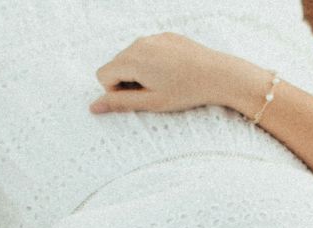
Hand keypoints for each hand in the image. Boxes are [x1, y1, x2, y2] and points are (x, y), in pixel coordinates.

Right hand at [90, 33, 262, 115]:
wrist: (219, 74)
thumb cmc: (186, 91)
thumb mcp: (150, 102)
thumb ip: (119, 103)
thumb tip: (93, 106)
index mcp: (132, 59)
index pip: (103, 75)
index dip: (116, 91)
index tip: (138, 97)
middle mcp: (139, 43)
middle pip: (116, 65)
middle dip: (127, 80)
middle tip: (153, 92)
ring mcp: (154, 37)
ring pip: (132, 57)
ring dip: (140, 72)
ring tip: (164, 82)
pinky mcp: (167, 36)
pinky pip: (148, 50)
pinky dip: (153, 62)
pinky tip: (173, 72)